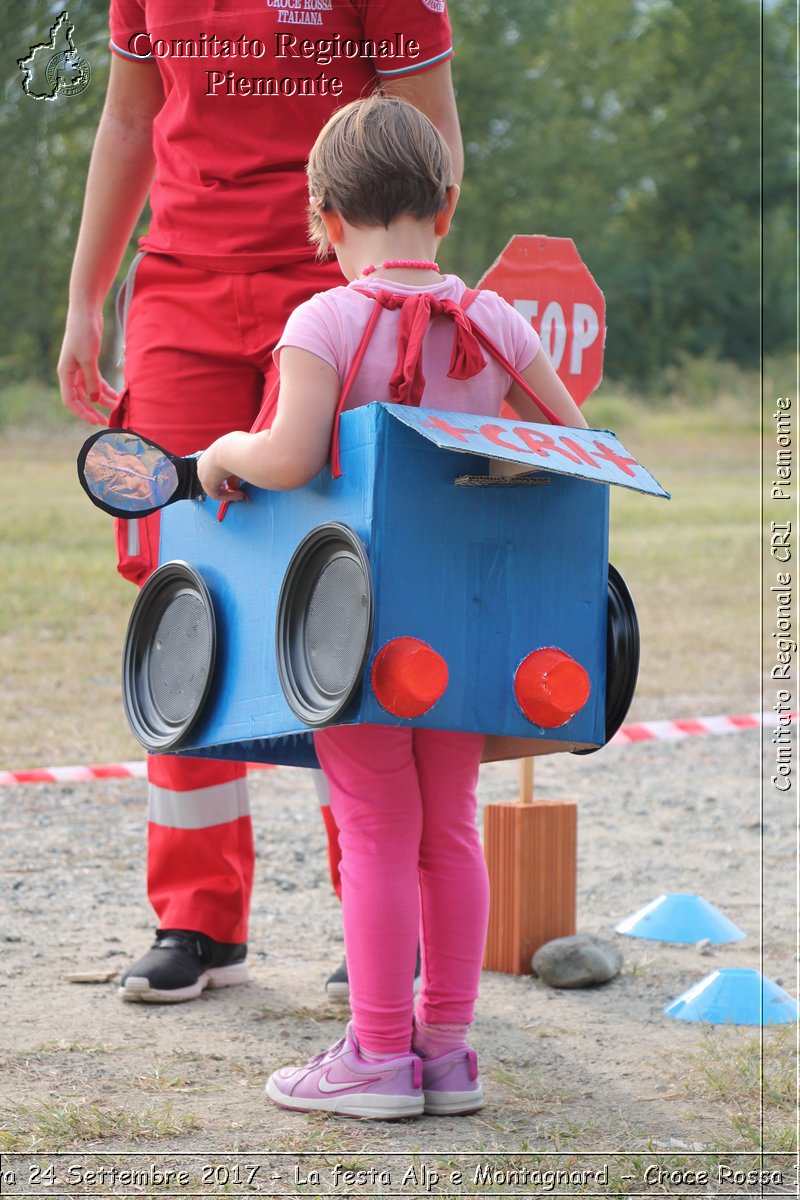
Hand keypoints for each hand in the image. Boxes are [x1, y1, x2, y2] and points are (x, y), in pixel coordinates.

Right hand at [58, 306, 118, 425]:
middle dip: (93, 410)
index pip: (70, 400)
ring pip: (91, 391)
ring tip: (116, 408)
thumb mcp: (88, 359)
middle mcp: (70, 373)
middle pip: (81, 399)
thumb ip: (92, 380)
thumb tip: (96, 399)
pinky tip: (116, 395)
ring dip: (102, 400)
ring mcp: (80, 369)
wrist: (86, 313)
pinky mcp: (89, 363)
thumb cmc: (83, 333)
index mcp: (65, 374)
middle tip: (106, 421)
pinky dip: (105, 389)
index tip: (95, 421)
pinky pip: (97, 381)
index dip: (82, 413)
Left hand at [197, 442, 244, 501]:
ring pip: (214, 488)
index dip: (226, 477)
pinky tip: (239, 494)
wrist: (230, 449)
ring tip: (240, 494)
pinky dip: (228, 497)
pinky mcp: (206, 483)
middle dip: (226, 486)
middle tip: (238, 489)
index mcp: (209, 455)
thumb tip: (238, 480)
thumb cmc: (237, 448)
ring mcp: (202, 474)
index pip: (215, 469)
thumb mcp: (236, 456)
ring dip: (228, 493)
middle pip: (214, 479)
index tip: (237, 480)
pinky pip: (217, 495)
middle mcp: (203, 464)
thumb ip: (235, 468)